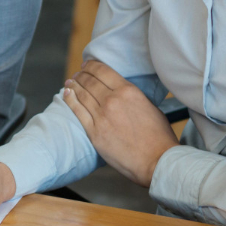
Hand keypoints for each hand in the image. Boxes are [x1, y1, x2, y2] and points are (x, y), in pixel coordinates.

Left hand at [61, 60, 178, 186]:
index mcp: (128, 91)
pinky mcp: (94, 132)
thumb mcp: (150, 106)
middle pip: (90, 81)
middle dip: (81, 74)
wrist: (156, 160)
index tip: (87, 64)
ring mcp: (101, 116)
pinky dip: (70, 100)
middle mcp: (112, 100)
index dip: (92, 65)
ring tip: (70, 81)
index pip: (103, 71)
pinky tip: (66, 94)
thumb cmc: (158, 136)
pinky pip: (78, 111)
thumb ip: (133, 97)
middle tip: (77, 73)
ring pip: (82, 94)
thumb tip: (122, 93)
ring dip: (74, 85)